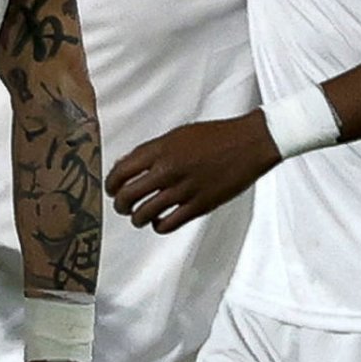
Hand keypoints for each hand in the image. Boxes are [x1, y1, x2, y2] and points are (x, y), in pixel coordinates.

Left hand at [108, 111, 280, 232]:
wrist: (250, 143)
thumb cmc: (217, 136)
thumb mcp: (179, 135)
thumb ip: (154, 150)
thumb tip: (128, 167)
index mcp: (161, 148)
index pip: (121, 171)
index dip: (111, 184)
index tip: (110, 190)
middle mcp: (168, 169)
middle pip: (128, 195)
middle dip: (120, 205)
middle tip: (121, 206)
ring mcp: (183, 189)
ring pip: (144, 213)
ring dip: (136, 218)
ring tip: (139, 217)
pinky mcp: (199, 205)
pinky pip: (168, 224)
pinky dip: (158, 226)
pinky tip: (160, 222)